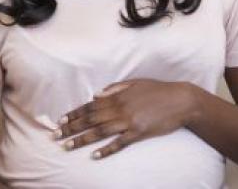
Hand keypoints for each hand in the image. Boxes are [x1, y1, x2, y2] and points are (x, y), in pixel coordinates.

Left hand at [54, 79, 196, 158]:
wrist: (181, 100)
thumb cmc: (159, 90)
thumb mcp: (137, 83)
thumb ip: (116, 87)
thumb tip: (96, 94)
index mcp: (119, 95)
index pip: (91, 105)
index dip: (74, 113)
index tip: (60, 120)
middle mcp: (121, 107)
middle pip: (91, 118)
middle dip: (71, 127)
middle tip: (55, 136)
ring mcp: (130, 120)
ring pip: (100, 131)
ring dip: (82, 139)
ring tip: (67, 146)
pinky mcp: (139, 132)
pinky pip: (120, 142)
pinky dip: (106, 149)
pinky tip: (95, 155)